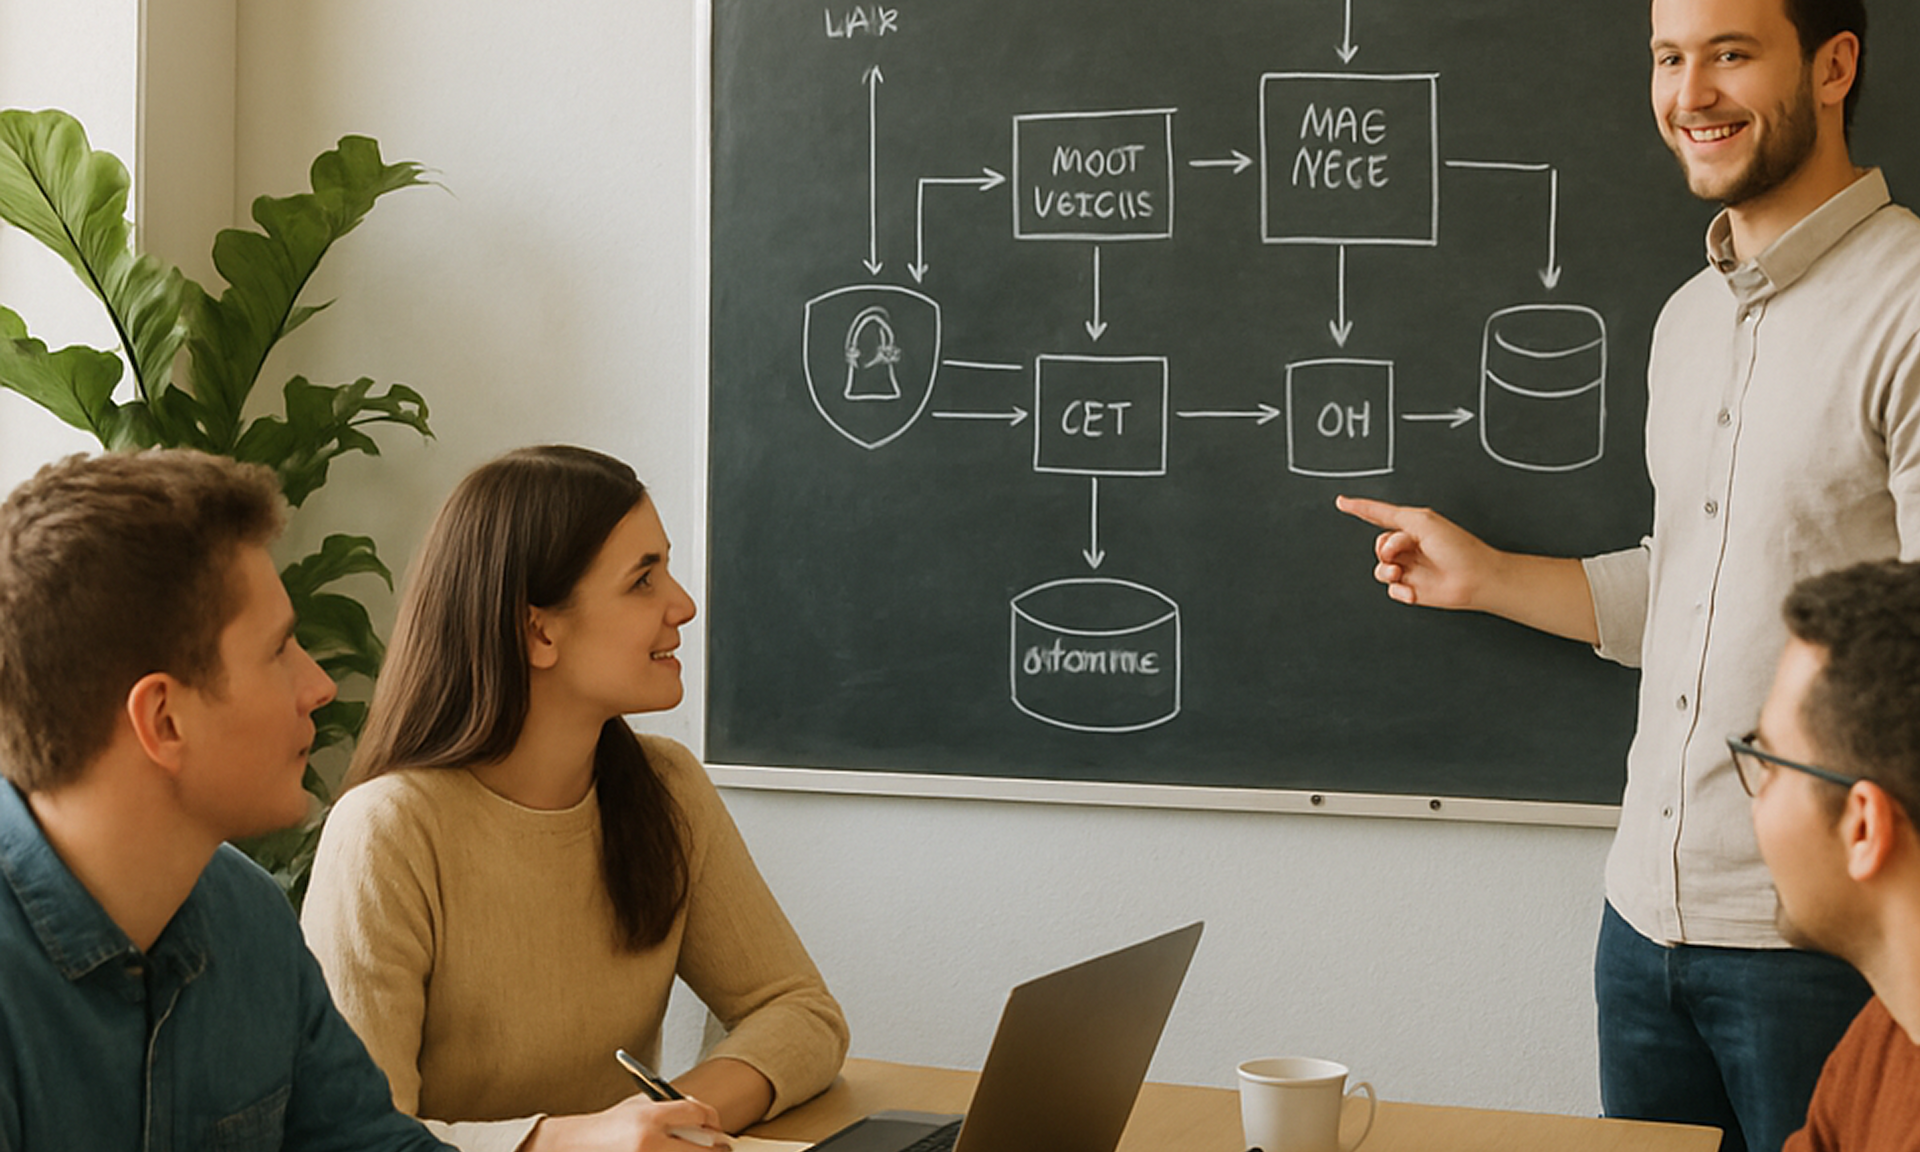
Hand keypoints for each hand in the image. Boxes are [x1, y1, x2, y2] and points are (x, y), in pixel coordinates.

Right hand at [522, 1094, 729, 1151]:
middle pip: (704, 1149)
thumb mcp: (638, 1106)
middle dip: (716, 1148)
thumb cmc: (609, 1127)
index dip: (713, 1119)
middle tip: (721, 1148)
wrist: (576, 1146)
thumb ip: (670, 1108)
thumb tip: (703, 1117)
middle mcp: (650, 1143)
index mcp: (650, 1118)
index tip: (716, 1126)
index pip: (698, 1113)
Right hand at [1333, 495, 1599, 642]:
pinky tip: (1412, 591)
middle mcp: (1409, 546)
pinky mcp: (1411, 589)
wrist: (1475, 579)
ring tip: (1399, 573)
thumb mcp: (1421, 521)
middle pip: (1378, 545)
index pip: (1380, 515)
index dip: (1360, 509)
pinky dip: (1398, 590)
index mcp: (1412, 526)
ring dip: (1386, 570)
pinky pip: (1390, 589)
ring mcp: (1410, 568)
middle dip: (1385, 548)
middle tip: (1400, 551)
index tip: (1342, 502)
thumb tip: (1369, 514)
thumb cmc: (1457, 547)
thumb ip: (1390, 515)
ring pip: (1380, 568)